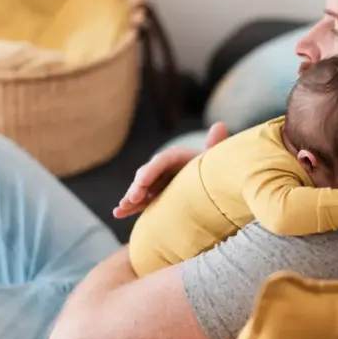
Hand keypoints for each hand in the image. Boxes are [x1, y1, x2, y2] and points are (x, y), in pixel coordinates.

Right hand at [113, 122, 228, 218]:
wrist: (213, 185)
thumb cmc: (214, 170)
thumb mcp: (214, 159)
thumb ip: (214, 145)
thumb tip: (220, 125)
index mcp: (177, 156)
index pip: (162, 160)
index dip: (151, 170)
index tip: (142, 180)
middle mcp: (164, 167)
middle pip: (148, 174)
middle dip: (138, 186)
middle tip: (133, 198)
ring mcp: (157, 182)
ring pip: (140, 188)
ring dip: (130, 197)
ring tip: (122, 208)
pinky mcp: (154, 196)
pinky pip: (141, 201)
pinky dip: (130, 207)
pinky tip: (117, 213)